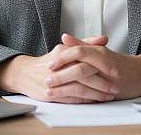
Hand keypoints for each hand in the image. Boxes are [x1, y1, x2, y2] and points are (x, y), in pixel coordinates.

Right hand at [0, 34, 116, 102]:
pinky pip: (70, 99)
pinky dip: (84, 101)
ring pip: (78, 88)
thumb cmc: (50, 61)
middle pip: (83, 74)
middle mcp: (58, 66)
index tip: (115, 70)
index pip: (85, 57)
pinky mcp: (51, 94)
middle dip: (101, 82)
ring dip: (95, 94)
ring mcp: (54, 81)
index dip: (101, 64)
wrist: (25, 73)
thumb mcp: (66, 49)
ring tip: (107, 96)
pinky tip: (93, 101)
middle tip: (114, 86)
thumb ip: (86, 43)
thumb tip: (104, 38)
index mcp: (63, 52)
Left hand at [46, 34, 140, 99]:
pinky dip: (79, 98)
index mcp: (99, 51)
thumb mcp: (99, 50)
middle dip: (61, 75)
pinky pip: (93, 95)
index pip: (78, 51)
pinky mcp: (111, 91)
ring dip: (66, 87)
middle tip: (47, 79)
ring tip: (52, 91)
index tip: (49, 63)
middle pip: (80, 67)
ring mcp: (108, 77)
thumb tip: (64, 37)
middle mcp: (104, 62)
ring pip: (85, 82)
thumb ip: (81, 44)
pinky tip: (69, 101)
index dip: (63, 57)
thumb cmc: (118, 62)